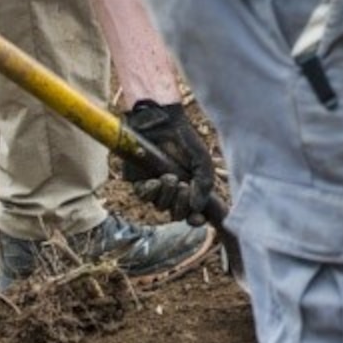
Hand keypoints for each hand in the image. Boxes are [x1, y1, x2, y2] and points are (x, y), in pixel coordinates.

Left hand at [121, 100, 216, 223]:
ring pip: (160, 206)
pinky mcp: (138, 182)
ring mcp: (156, 188)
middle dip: (181, 204)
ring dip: (167, 195)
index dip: (196, 220)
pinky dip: (151, 191)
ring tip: (170, 177)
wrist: (161, 122)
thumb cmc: (184, 139)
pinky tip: (155, 180)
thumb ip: (204, 183)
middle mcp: (173, 191)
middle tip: (183, 186)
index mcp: (191, 187)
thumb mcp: (202, 160)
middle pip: (176, 213)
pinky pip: (143, 196)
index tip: (197, 218)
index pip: (194, 213)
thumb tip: (198, 208)